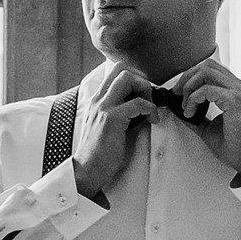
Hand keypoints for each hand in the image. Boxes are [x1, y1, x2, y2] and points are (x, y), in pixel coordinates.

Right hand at [70, 63, 158, 201]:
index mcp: (95, 100)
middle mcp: (97, 99)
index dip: (134, 78)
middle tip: (148, 99)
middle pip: (121, 69)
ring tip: (150, 108)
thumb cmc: (100, 152)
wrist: (88, 170)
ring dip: (145, 90)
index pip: (114, 72)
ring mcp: (103, 107)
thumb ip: (119, 112)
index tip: (143, 95)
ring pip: (127, 78)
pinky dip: (150, 108)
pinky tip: (152, 120)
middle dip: (141, 80)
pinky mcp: (111, 119)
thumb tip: (143, 105)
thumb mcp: (106, 126)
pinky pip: (137, 103)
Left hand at [177, 62, 240, 184]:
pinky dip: (193, 99)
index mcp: (235, 89)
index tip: (179, 93)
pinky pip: (206, 90)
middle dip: (187, 77)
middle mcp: (239, 86)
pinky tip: (190, 112)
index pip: (211, 68)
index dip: (191, 77)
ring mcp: (239, 91)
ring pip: (206, 71)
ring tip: (185, 105)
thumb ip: (196, 113)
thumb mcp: (208, 126)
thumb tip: (177, 108)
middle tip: (177, 94)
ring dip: (189, 86)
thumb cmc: (235, 145)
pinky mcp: (236, 101)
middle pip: (207, 65)